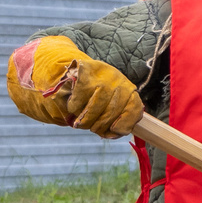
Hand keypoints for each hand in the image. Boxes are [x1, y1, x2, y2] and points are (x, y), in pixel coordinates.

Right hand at [7, 37, 142, 137]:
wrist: (68, 69)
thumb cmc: (88, 95)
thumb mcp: (105, 105)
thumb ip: (113, 118)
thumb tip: (115, 132)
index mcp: (127, 89)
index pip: (133, 110)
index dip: (123, 125)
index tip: (113, 130)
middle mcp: (118, 80)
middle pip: (112, 113)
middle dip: (99, 125)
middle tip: (90, 127)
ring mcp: (102, 75)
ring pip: (95, 108)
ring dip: (85, 120)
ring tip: (79, 120)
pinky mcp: (85, 71)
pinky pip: (79, 100)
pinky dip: (74, 107)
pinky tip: (73, 105)